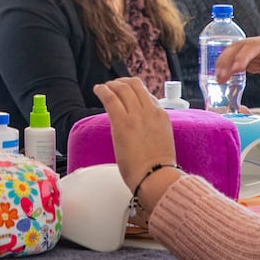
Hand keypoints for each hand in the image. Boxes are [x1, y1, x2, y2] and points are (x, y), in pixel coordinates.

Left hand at [92, 78, 179, 209]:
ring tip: (104, 87)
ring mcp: (136, 115)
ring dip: (111, 85)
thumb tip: (142, 128)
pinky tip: (97, 89)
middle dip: (122, 82)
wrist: (156, 176)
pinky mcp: (122, 122)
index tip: (126, 92)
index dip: (134, 90)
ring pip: (123, 88)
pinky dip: (102, 90)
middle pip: (135, 85)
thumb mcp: (162, 140)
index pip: (147, 94)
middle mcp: (150, 111)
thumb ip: (153, 128)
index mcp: (161, 116)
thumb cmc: (157, 167)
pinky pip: (110, 98)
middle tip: (113, 85)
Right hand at [216, 34, 259, 89]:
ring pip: (237, 52)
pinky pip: (240, 60)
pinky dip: (230, 67)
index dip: (243, 56)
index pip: (255, 47)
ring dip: (225, 63)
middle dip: (227, 60)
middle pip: (240, 46)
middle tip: (219, 77)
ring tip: (218, 79)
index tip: (234, 69)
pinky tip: (224, 78)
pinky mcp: (258, 59)